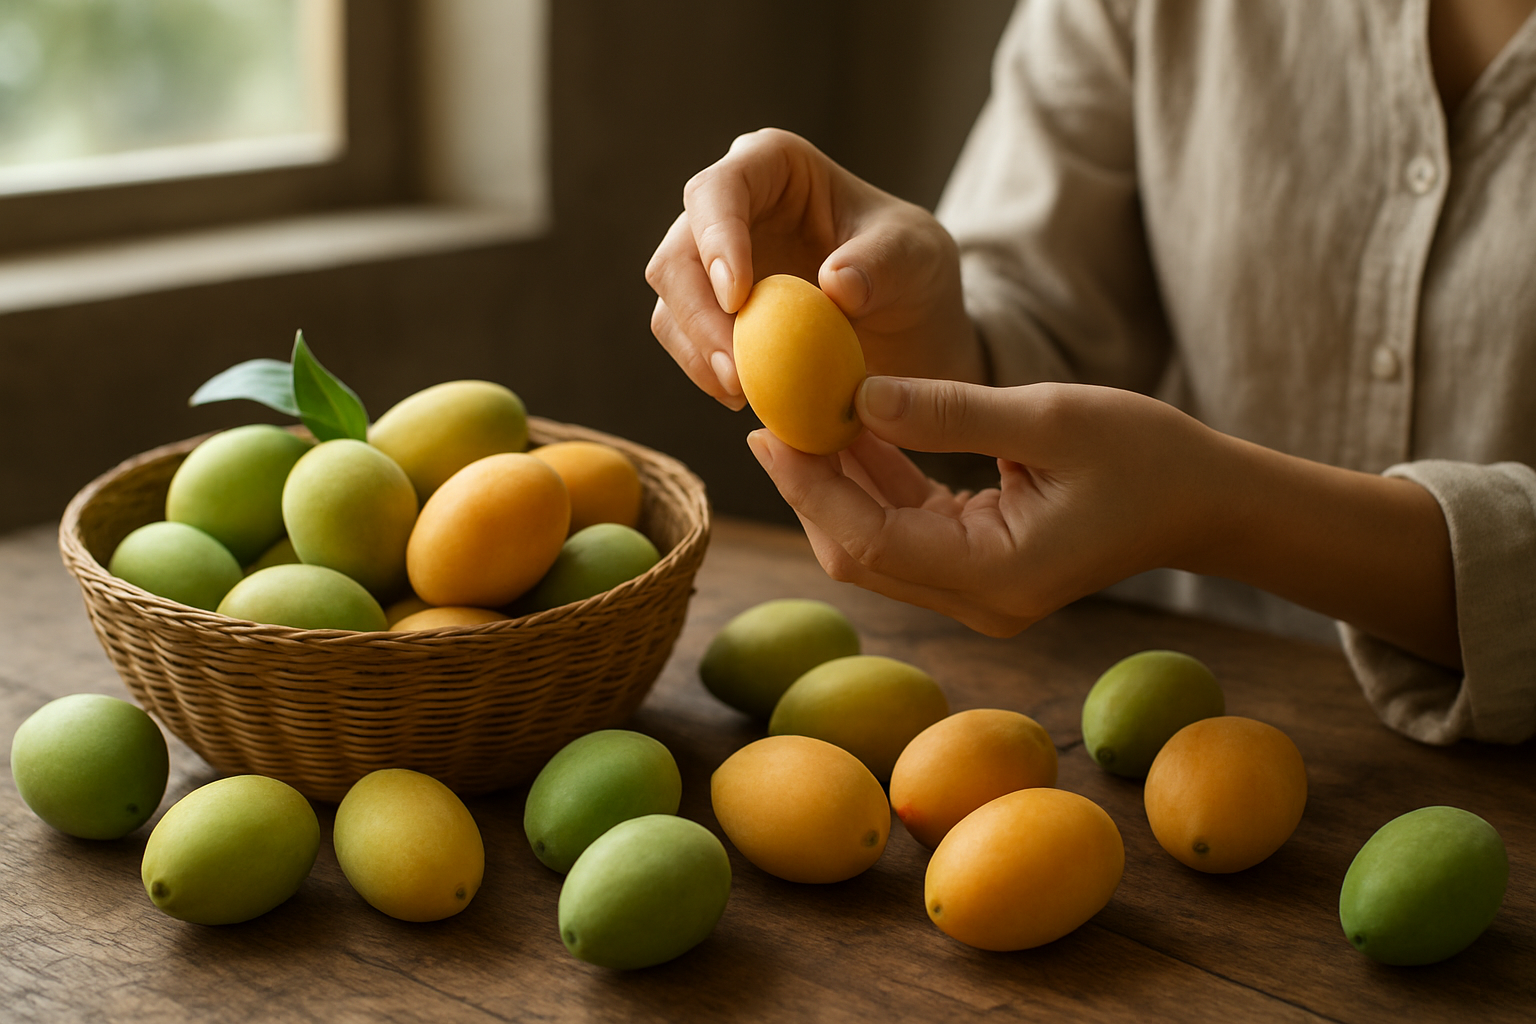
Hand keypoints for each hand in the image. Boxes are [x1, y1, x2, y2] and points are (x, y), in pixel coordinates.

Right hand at [645, 128, 983, 410]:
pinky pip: (687, 345)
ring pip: (670, 306)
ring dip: (697, 354)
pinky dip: (708, 375)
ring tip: (744, 393)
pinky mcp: (709, 315)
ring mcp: (710, 264)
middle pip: (677, 255)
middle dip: (698, 316)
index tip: (738, 296)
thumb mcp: (918, 257)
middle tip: (736, 371)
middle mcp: (726, 209)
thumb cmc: (910, 267)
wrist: (907, 320)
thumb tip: (836, 285)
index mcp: (770, 166)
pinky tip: (747, 398)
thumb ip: (884, 264)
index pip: (719, 191)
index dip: (717, 239)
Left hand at [746, 375, 1222, 636]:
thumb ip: (949, 411)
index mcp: (997, 575)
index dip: (812, 488)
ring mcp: (979, 594)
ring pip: (878, 546)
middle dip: (812, 490)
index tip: (770, 431)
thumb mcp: (1049, 418)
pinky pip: (909, 532)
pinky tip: (854, 434)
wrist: (1205, 501)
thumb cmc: (1147, 454)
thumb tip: (857, 394)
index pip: (872, 540)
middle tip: (770, 421)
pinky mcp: (981, 570)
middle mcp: (980, 601)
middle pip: (862, 553)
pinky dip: (878, 487)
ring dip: (839, 486)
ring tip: (800, 419)